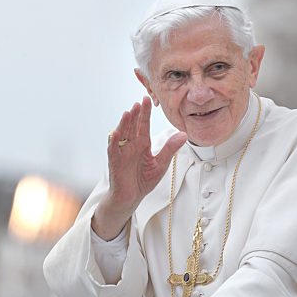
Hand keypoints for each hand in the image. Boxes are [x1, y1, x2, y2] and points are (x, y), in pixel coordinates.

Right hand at [92, 96, 186, 239]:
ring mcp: (122, 152)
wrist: (132, 197)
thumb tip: (184, 135)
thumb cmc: (144, 180)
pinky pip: (113, 150)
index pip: (143, 125)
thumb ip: (170, 149)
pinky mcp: (115, 162)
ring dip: (125, 124)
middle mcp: (131, 145)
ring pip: (122, 134)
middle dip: (136, 115)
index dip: (145, 113)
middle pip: (133, 126)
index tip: (147, 99)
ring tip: (129, 112)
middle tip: (140, 102)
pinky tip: (116, 132)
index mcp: (142, 144)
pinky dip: (114, 141)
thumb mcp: (161, 163)